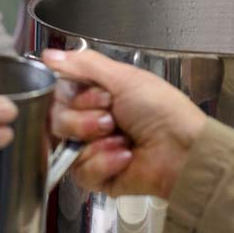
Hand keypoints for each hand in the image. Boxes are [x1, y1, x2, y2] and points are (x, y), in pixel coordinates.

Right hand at [42, 49, 206, 199]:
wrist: (183, 150)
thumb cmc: (163, 111)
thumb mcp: (124, 77)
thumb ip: (84, 64)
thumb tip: (50, 56)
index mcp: (97, 94)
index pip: (59, 94)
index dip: (74, 96)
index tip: (100, 95)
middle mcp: (92, 120)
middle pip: (57, 120)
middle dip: (84, 119)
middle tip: (111, 117)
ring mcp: (93, 149)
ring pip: (65, 146)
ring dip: (95, 141)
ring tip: (122, 138)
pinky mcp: (98, 176)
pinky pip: (80, 171)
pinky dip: (104, 162)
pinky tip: (124, 156)